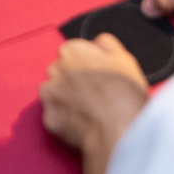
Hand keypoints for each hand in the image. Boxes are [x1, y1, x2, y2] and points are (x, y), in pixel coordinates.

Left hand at [38, 34, 148, 173]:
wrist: (119, 132)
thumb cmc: (125, 97)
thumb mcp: (125, 60)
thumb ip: (107, 44)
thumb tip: (97, 41)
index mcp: (73, 51)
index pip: (71, 50)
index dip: (84, 63)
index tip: (93, 74)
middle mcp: (56, 68)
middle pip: (59, 69)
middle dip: (71, 79)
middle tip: (91, 93)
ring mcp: (50, 94)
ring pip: (53, 91)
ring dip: (64, 97)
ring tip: (87, 109)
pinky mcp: (49, 117)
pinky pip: (54, 115)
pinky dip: (64, 119)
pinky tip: (81, 122)